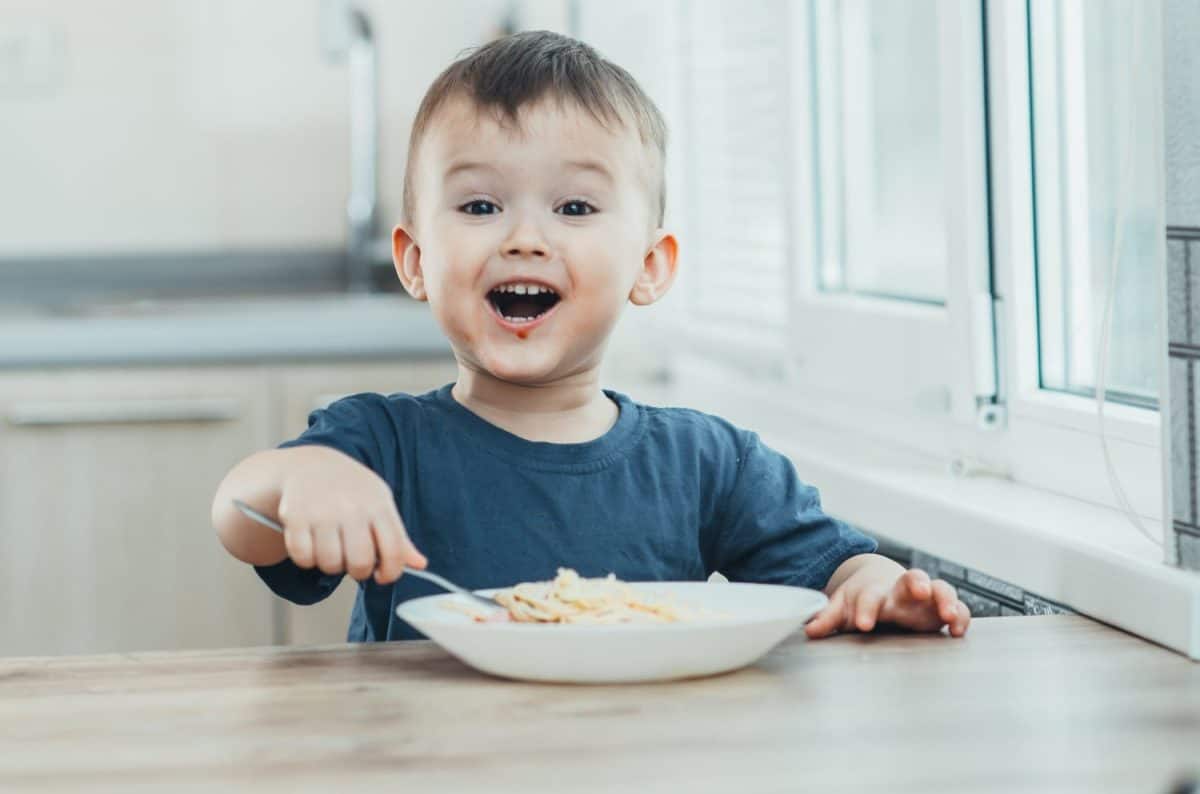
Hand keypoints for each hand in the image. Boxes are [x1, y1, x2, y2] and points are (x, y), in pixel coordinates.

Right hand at [275, 446, 426, 584]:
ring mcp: (322, 512)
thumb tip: (421, 564)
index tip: (382, 575)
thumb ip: (398, 537)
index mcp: (378, 506)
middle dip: (358, 572)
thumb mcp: (379, 504)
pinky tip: (310, 544)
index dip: (391, 573)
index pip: (394, 551)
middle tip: (352, 562)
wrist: (308, 465)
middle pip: (360, 563)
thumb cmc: (351, 491)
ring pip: (330, 564)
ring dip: (330, 565)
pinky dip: (305, 558)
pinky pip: (303, 558)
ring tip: (331, 549)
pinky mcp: (295, 516)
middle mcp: (352, 509)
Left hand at [805, 562, 970, 638]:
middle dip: (916, 583)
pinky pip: (959, 609)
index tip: (864, 624)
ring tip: (949, 614)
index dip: (867, 609)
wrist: (881, 580)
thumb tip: (809, 629)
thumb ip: (828, 618)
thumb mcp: (842, 607)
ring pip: (940, 590)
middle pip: (911, 579)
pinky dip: (962, 617)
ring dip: (945, 599)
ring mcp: (924, 599)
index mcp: (874, 591)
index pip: (870, 597)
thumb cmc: (862, 597)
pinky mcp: (941, 609)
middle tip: (919, 591)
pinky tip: (959, 630)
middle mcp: (901, 591)